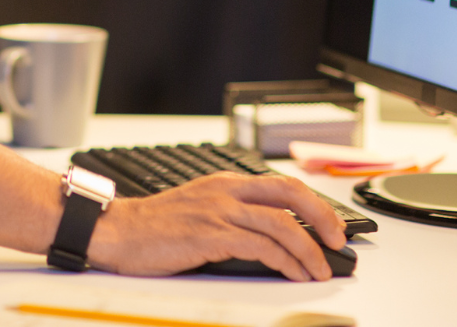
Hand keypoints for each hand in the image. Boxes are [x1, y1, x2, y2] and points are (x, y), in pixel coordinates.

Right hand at [89, 171, 347, 281]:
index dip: (312, 204)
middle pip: (288, 194)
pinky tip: (293, 274)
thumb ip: (230, 216)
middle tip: (338, 241)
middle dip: (321, 217)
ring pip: (280, 223)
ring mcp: (218, 210)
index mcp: (224, 182)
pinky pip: (261, 246)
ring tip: (320, 270)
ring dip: (309, 250)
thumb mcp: (198, 210)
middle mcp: (225, 190)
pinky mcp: (210, 234)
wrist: (118, 231)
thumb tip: (269, 239)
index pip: (279, 184)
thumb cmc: (154, 228)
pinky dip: (286, 261)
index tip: (330, 226)